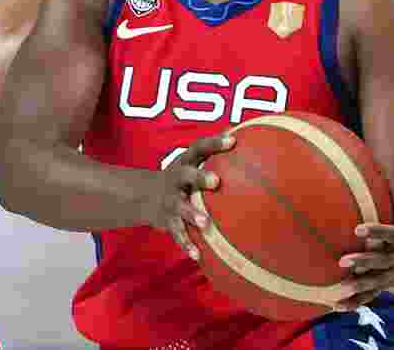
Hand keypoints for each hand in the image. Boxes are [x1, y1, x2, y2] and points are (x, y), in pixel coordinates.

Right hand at [139, 133, 235, 260]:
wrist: (145, 195)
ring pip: (180, 207)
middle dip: (199, 177)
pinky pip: (177, 233)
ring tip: (206, 224)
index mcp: (185, 162)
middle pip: (186, 175)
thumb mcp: (192, 163)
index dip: (214, 143)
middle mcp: (176, 179)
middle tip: (217, 181)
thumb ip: (215, 155)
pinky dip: (186, 244)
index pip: (199, 148)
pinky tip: (197, 256)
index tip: (232, 140)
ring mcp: (170, 200)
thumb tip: (248, 137)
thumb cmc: (183, 177)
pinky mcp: (167, 220)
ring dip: (192, 214)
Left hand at [334, 148, 393, 310]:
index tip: (358, 229)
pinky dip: (357, 302)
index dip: (377, 232)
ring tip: (339, 289)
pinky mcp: (390, 284)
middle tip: (343, 261)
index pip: (392, 234)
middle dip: (364, 262)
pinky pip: (372, 295)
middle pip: (383, 261)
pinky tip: (336, 306)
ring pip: (377, 282)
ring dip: (359, 286)